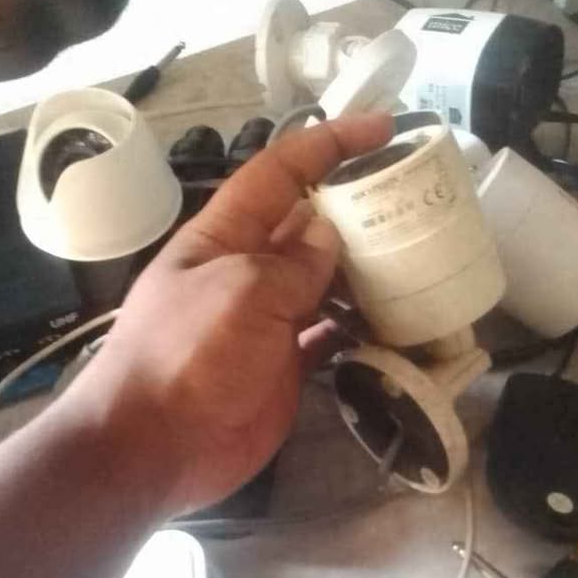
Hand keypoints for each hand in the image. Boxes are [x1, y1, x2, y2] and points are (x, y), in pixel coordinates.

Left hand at [63, 113, 392, 515]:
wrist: (155, 448)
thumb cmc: (187, 357)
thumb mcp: (240, 293)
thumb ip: (292, 264)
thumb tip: (329, 235)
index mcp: (224, 237)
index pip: (279, 173)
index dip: (328, 145)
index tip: (383, 129)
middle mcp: (247, 271)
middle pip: (309, 227)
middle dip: (357, 210)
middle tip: (418, 205)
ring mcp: (267, 322)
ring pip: (325, 282)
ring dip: (366, 272)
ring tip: (421, 263)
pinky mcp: (284, 366)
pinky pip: (329, 335)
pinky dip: (358, 328)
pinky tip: (394, 323)